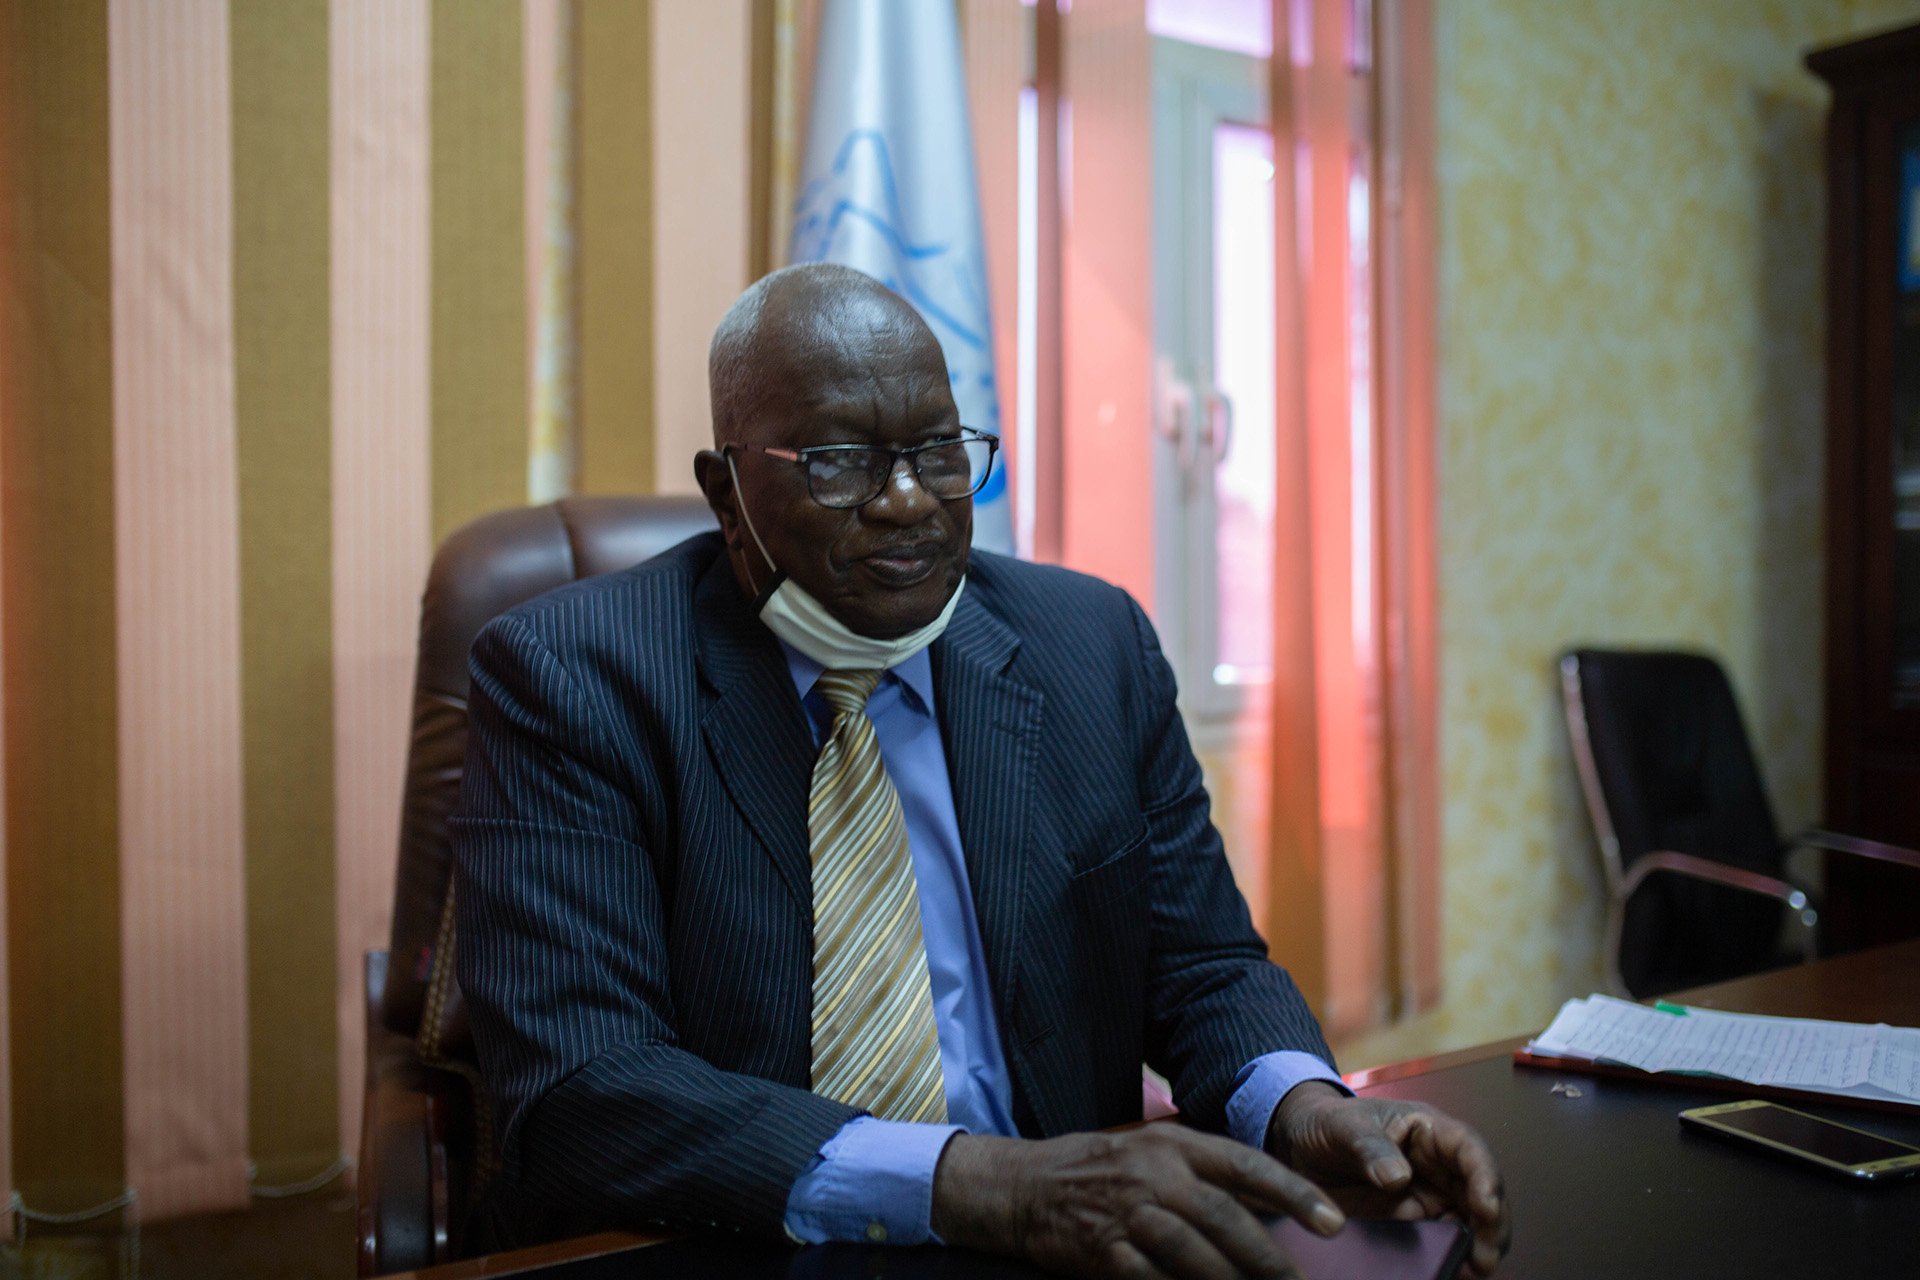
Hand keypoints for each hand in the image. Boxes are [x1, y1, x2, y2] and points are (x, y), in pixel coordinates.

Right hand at [931, 1125, 1346, 1279]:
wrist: (1023, 1185)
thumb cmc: (1097, 1168)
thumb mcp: (1150, 1149)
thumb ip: (1203, 1171)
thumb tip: (1264, 1201)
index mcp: (1173, 1144)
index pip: (1246, 1166)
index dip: (1294, 1193)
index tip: (1334, 1221)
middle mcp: (1155, 1174)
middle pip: (1227, 1218)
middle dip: (1272, 1257)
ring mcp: (1129, 1212)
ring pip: (1196, 1254)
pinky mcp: (1105, 1250)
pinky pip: (1154, 1279)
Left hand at [1267, 1084, 1509, 1276]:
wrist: (1298, 1146)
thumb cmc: (1325, 1123)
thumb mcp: (1342, 1126)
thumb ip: (1369, 1147)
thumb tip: (1399, 1178)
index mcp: (1428, 1129)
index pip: (1469, 1149)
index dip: (1486, 1177)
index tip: (1488, 1207)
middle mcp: (1438, 1164)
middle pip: (1481, 1192)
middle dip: (1492, 1224)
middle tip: (1487, 1257)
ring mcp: (1429, 1195)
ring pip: (1470, 1221)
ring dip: (1478, 1246)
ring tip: (1473, 1270)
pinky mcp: (1414, 1222)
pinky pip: (1441, 1241)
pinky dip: (1451, 1257)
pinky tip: (1448, 1272)